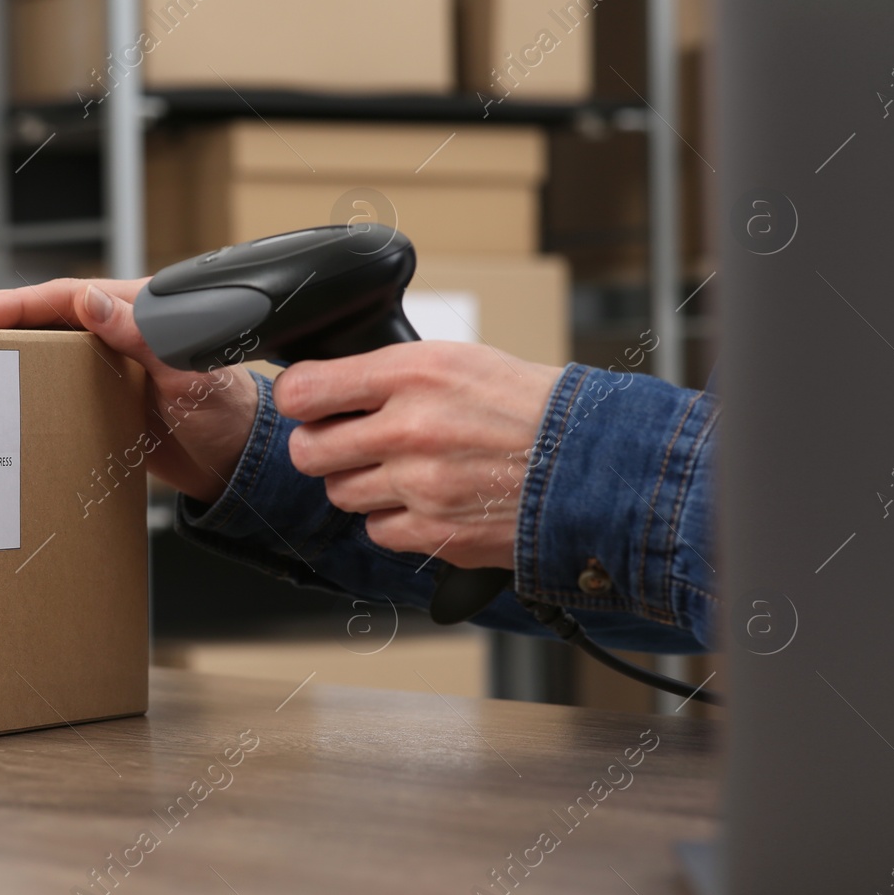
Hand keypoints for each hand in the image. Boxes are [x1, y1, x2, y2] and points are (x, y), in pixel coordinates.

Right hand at [0, 279, 258, 504]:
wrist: (236, 459)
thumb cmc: (224, 410)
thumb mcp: (187, 371)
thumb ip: (144, 334)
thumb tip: (92, 301)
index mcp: (136, 310)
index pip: (63, 298)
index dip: (14, 304)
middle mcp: (114, 329)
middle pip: (40, 314)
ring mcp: (103, 360)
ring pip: (39, 342)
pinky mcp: (97, 391)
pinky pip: (50, 377)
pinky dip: (16, 375)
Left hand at [274, 341, 562, 568]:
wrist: (592, 464)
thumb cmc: (533, 409)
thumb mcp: (459, 361)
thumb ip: (392, 374)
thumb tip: (334, 385)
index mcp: (413, 374)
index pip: (305, 390)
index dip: (300, 399)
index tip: (307, 403)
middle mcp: (409, 429)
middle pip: (308, 451)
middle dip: (321, 448)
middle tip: (345, 443)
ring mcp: (420, 486)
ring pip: (340, 494)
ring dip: (359, 485)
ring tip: (398, 470)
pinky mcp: (435, 533)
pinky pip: (378, 531)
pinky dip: (393, 520)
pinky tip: (423, 501)